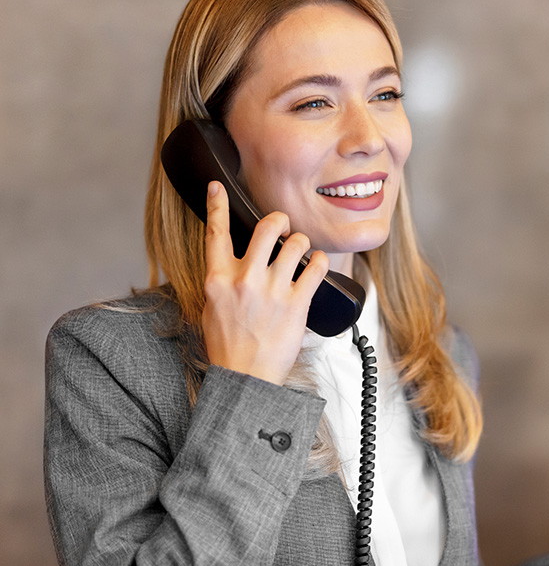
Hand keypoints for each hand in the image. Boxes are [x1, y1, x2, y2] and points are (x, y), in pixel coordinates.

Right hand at [201, 180, 329, 384]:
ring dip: (302, 243)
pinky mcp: (297, 305)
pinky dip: (319, 261)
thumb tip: (232, 260)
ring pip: (296, 244)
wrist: (245, 378)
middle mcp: (245, 281)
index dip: (217, 205)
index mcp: (218, 280)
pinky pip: (315, 268)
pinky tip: (317, 263)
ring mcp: (272, 292)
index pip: (216, 233)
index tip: (219, 187)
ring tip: (302, 253)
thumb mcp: (212, 308)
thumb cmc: (229, 346)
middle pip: (266, 228)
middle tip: (284, 225)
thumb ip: (222, 280)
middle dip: (279, 220)